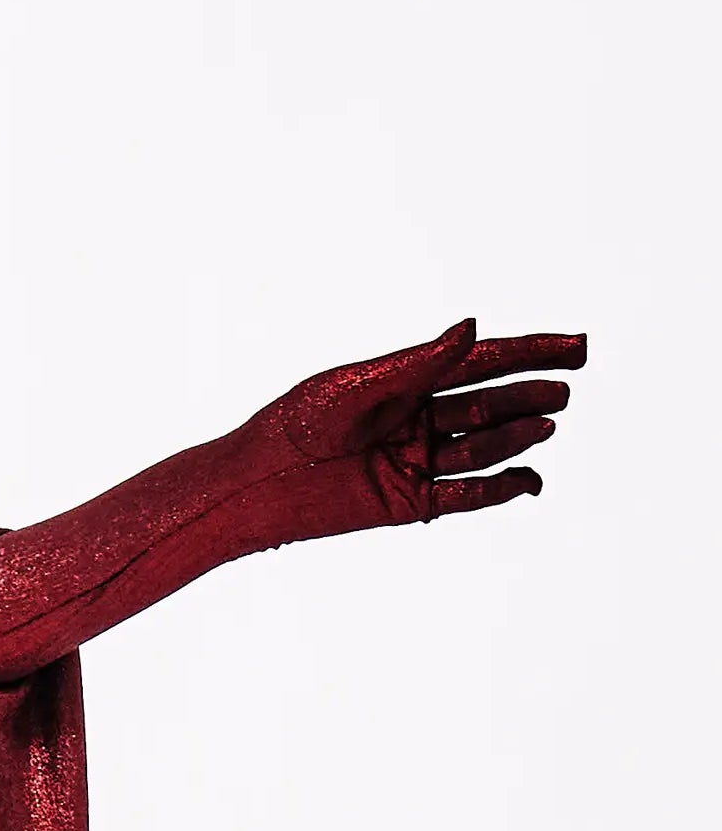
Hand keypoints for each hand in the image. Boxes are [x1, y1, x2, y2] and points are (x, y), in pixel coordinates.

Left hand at [248, 319, 587, 524]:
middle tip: (565, 389)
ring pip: (480, 448)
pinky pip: (464, 497)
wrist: (255, 485)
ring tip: (546, 423)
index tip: (574, 347)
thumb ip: (419, 363)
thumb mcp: (360, 387)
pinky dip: (498, 489)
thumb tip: (473, 327)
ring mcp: (414, 461)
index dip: (531, 353)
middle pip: (488, 403)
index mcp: (407, 381)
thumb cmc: (297, 425)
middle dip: (529, 394)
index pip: (481, 361)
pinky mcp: (407, 503)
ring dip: (514, 436)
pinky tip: (530, 479)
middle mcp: (415, 419)